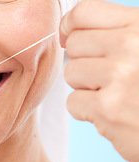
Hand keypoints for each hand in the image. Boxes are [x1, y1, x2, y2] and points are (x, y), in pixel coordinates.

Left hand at [60, 0, 138, 161]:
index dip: (70, 25)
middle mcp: (131, 46)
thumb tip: (68, 29)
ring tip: (114, 94)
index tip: (68, 35)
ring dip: (86, 87)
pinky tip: (111, 113)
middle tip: (105, 75)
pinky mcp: (107, 108)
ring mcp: (118, 76)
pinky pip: (73, 102)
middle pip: (74, 44)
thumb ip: (118, 34)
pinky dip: (87, 111)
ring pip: (71, 73)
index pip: (84, 12)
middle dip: (84, 61)